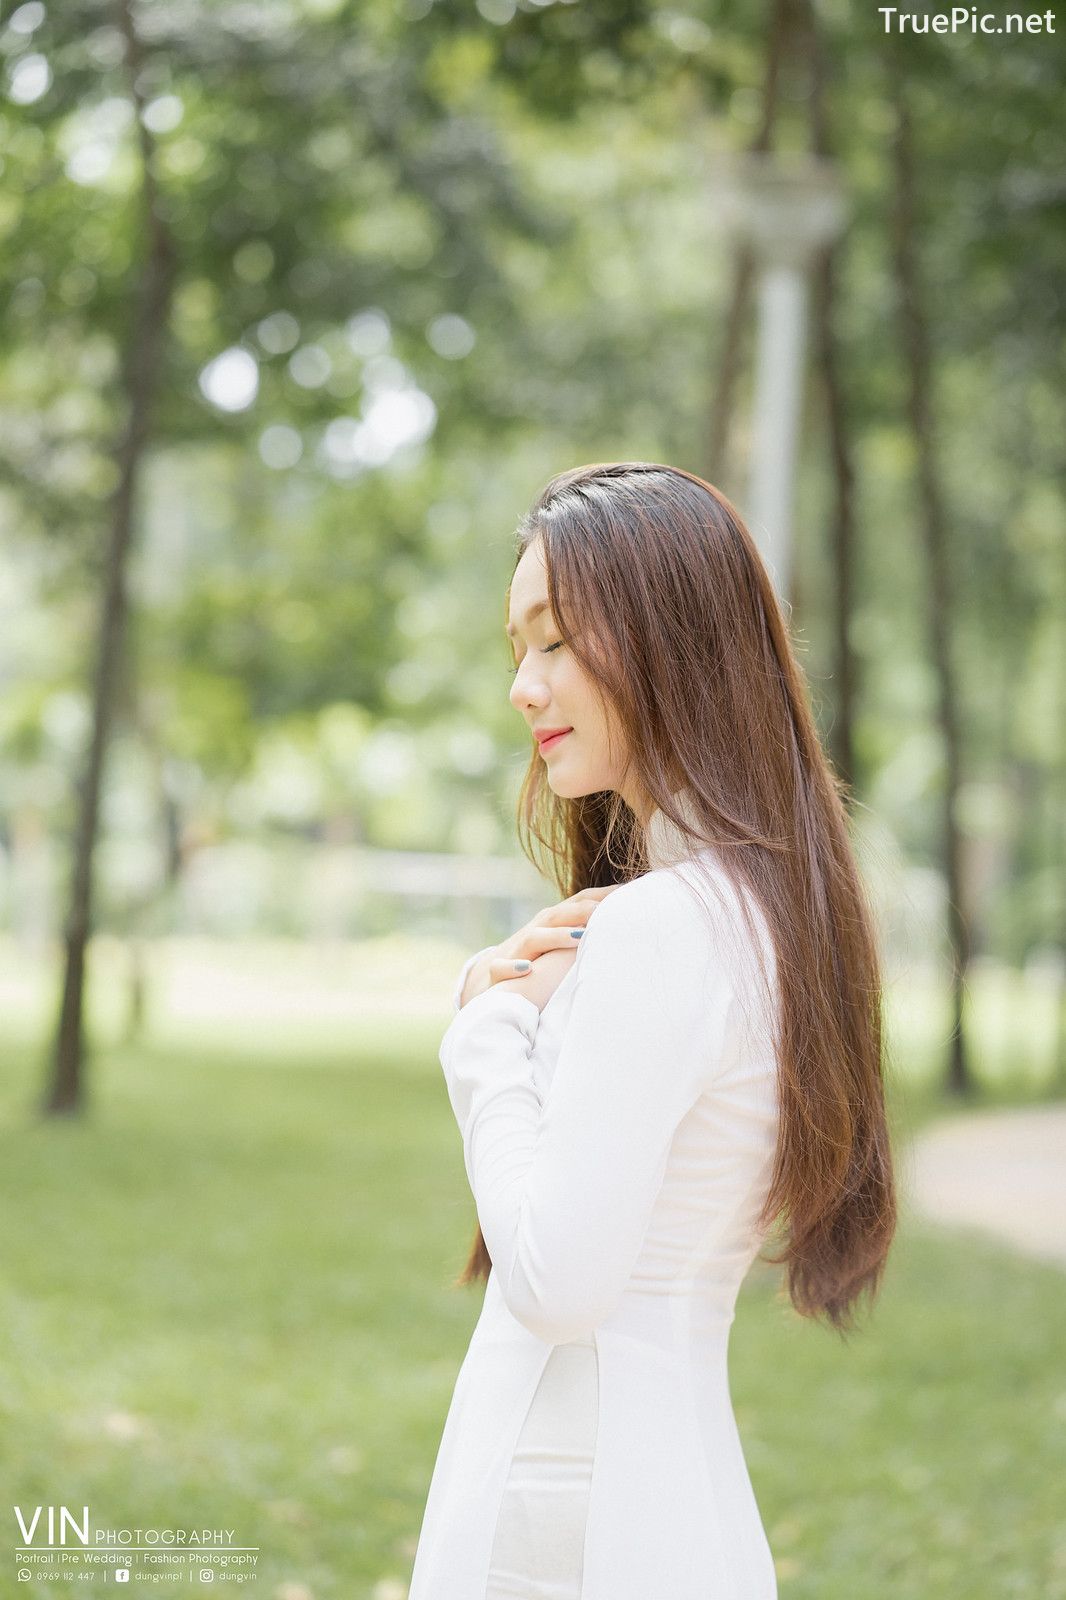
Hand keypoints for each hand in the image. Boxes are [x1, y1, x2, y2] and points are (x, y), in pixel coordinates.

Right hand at [459, 885, 621, 1012]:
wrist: (488, 975)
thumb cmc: (535, 959)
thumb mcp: (560, 942)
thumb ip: (588, 930)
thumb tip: (626, 925)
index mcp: (553, 922)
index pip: (579, 902)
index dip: (603, 895)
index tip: (632, 890)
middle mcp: (536, 930)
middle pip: (560, 915)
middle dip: (585, 911)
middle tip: (611, 911)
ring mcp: (517, 949)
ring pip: (535, 938)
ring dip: (557, 936)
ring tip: (580, 937)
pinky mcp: (498, 971)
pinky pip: (503, 968)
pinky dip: (513, 968)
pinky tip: (527, 970)